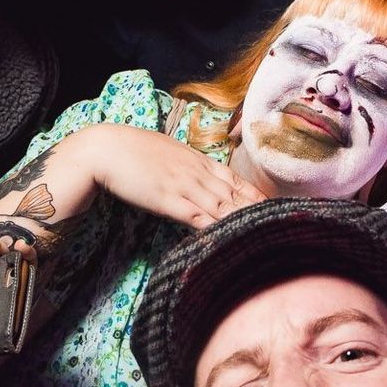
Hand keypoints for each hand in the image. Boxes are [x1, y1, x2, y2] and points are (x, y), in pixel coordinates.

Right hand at [76, 125, 265, 228]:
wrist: (105, 149)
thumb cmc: (131, 150)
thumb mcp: (165, 152)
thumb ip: (184, 165)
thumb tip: (195, 176)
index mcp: (196, 160)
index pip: (234, 179)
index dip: (255, 194)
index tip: (274, 205)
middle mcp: (196, 173)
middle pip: (235, 195)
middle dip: (259, 210)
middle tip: (282, 223)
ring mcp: (184, 187)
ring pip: (222, 207)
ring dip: (244, 220)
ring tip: (266, 233)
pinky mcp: (169, 201)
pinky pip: (198, 217)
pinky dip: (215, 227)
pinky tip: (229, 236)